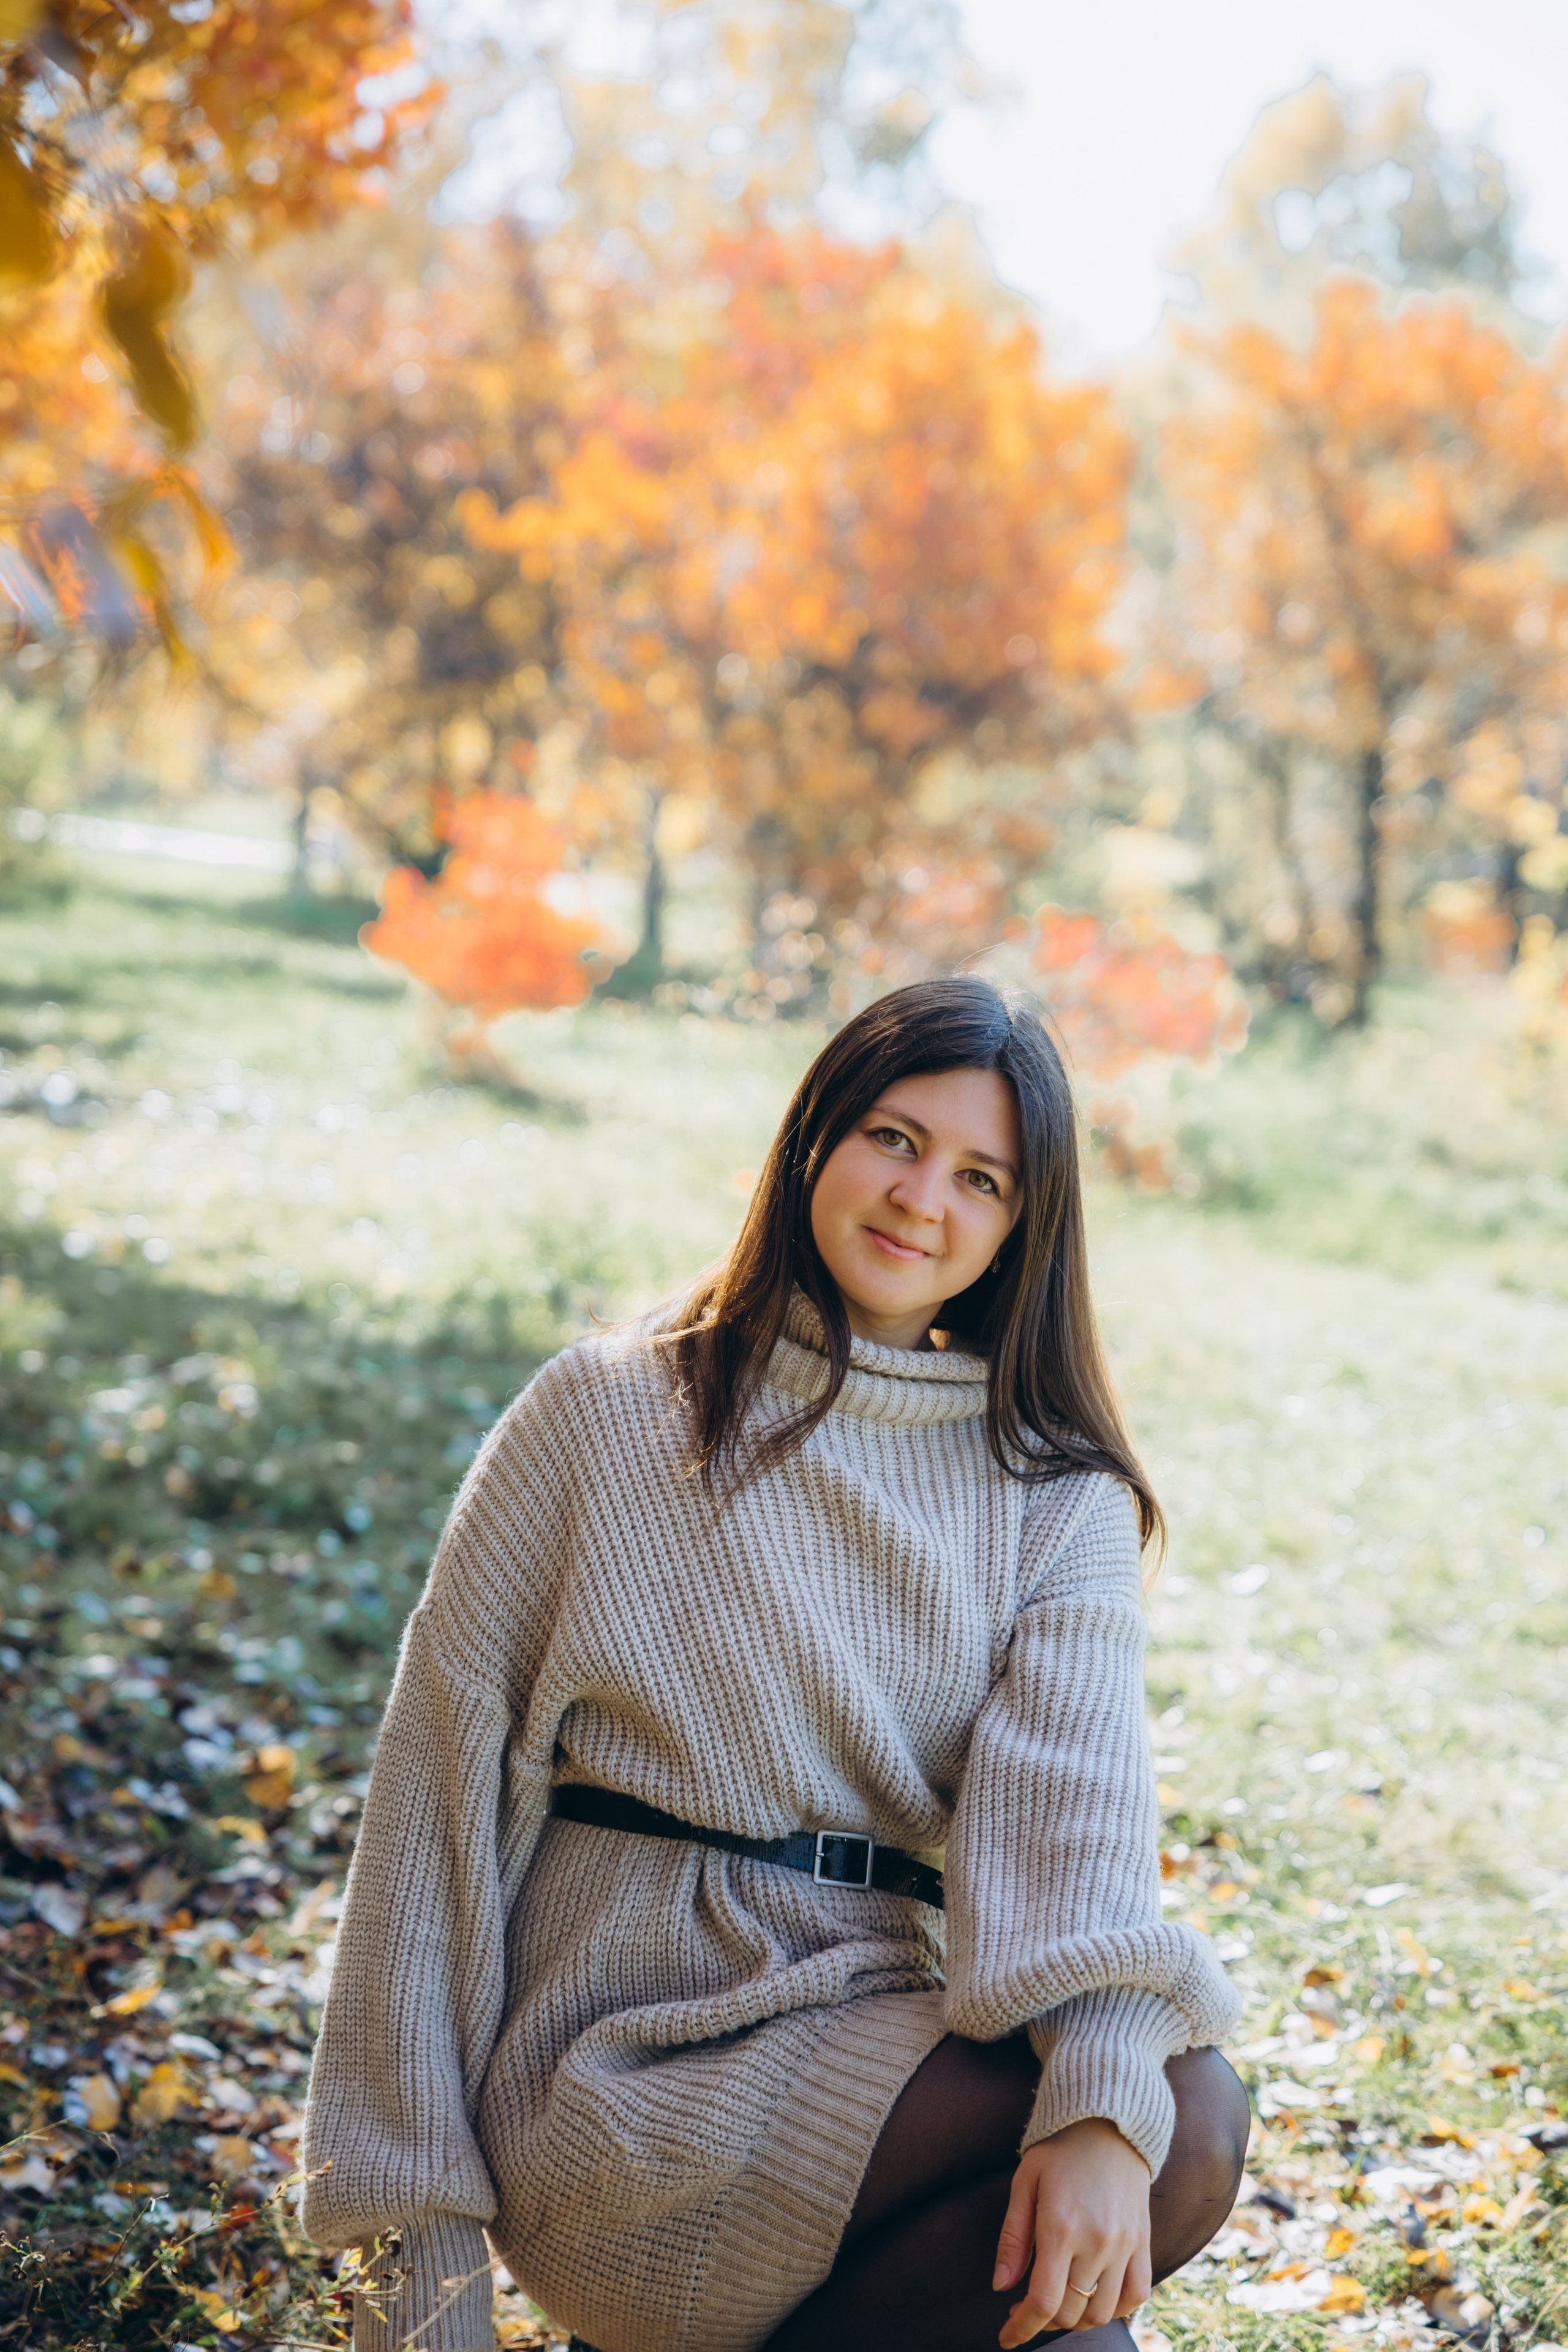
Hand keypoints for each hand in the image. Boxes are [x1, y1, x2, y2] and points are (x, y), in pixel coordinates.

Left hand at [992, 2116, 1151, 2346]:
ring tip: (1058, 2300)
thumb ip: (1012, 2238)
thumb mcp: (1024, 2183)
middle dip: (1043, 2320)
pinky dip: (1114, 2309)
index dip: (1022, 2328)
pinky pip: (1135, 2296)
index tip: (1006, 2338)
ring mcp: (1124, 2245)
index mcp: (1060, 2227)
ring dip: (1076, 2319)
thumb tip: (1000, 2286)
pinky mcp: (1143, 2242)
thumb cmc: (1059, 2151)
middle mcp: (1096, 2242)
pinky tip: (1094, 2298)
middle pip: (1070, 2312)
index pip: (1043, 2302)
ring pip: (1101, 2312)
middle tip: (1025, 2304)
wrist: (1109, 2123)